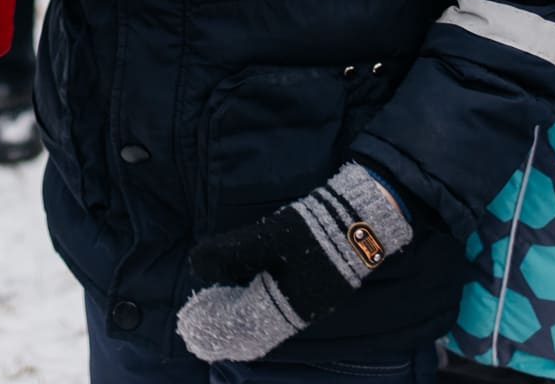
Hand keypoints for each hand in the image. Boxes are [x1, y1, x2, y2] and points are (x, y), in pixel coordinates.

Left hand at [176, 163, 411, 362]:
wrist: (362, 222)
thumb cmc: (315, 229)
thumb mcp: (270, 235)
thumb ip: (233, 252)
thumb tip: (197, 264)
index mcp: (285, 304)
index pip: (241, 326)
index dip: (215, 324)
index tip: (192, 322)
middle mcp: (298, 313)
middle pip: (252, 332)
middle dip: (224, 330)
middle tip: (198, 326)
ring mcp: (309, 305)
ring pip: (266, 324)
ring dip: (240, 322)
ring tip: (217, 314)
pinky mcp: (316, 294)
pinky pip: (279, 314)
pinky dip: (257, 314)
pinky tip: (247, 301)